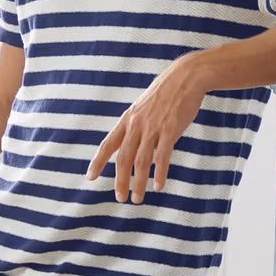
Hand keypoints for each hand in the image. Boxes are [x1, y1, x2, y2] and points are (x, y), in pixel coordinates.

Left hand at [86, 54, 205, 203]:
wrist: (184, 77)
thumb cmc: (165, 94)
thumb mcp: (143, 107)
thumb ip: (136, 125)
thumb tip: (131, 143)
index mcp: (128, 119)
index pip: (108, 144)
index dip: (98, 161)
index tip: (90, 177)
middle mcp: (136, 125)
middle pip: (123, 158)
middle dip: (120, 181)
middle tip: (120, 198)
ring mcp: (153, 127)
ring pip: (141, 161)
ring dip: (138, 183)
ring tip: (137, 199)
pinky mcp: (170, 129)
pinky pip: (162, 156)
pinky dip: (159, 173)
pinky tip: (158, 186)